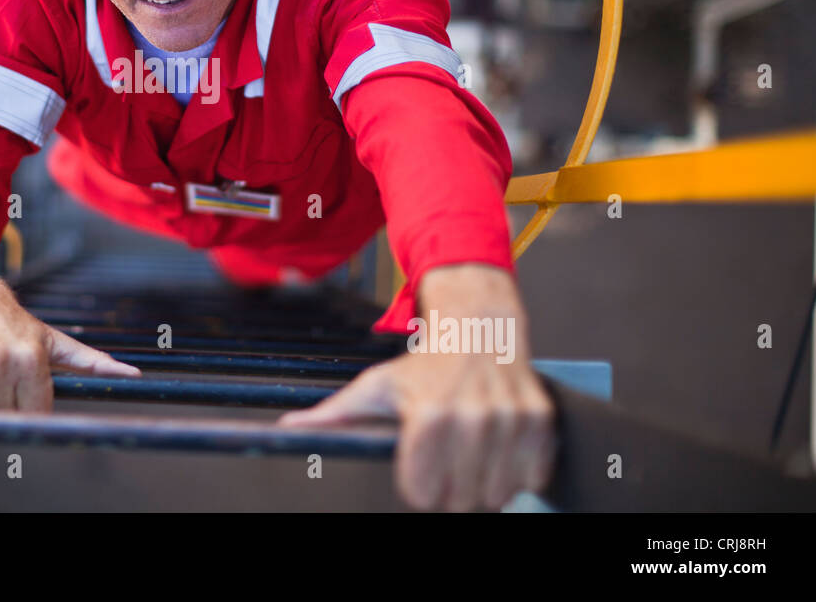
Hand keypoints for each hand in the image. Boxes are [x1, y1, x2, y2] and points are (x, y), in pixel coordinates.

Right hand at [0, 262, 140, 410]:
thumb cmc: (18, 327)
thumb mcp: (56, 343)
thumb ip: (93, 363)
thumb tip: (131, 375)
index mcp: (30, 359)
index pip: (33, 415)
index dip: (30, 415)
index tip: (26, 407)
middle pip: (3, 418)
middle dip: (4, 411)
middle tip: (3, 391)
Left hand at [278, 264, 554, 510]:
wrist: (479, 329)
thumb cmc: (424, 365)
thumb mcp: (376, 386)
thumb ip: (336, 414)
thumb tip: (290, 425)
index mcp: (429, 416)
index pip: (423, 494)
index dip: (418, 488)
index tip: (418, 473)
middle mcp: (472, 418)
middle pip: (461, 501)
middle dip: (451, 490)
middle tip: (446, 462)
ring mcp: (510, 420)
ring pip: (497, 495)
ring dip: (484, 485)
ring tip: (471, 455)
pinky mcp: (540, 421)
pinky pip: (531, 477)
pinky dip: (517, 472)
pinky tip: (499, 448)